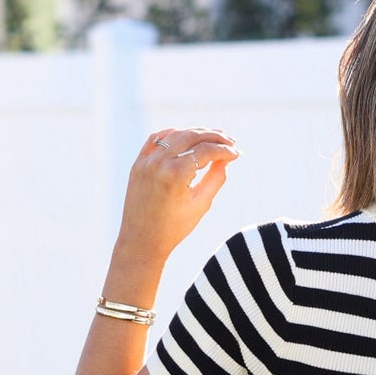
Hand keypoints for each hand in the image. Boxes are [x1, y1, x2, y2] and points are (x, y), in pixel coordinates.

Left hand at [113, 126, 238, 269]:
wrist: (142, 241)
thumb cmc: (175, 228)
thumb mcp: (201, 204)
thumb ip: (216, 178)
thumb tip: (227, 158)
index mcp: (176, 175)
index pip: (206, 151)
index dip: (224, 150)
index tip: (237, 154)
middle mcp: (160, 163)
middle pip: (192, 136)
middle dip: (214, 136)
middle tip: (230, 141)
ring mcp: (146, 161)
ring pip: (176, 135)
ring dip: (196, 133)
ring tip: (212, 138)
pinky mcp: (138, 163)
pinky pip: (156, 139)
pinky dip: (172, 134)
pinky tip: (186, 136)